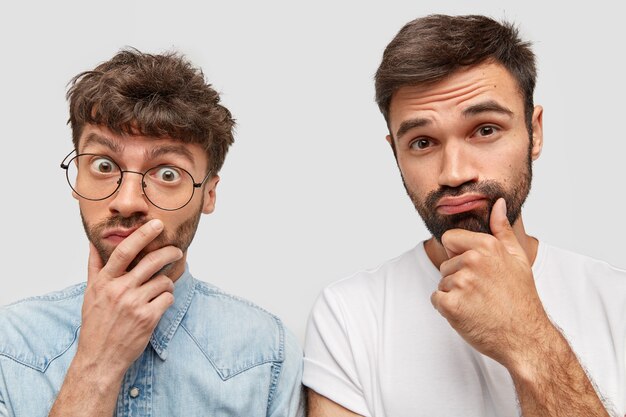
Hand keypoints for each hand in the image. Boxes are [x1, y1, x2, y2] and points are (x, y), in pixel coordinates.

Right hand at [75, 219, 182, 382]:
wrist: (100, 357)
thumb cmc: (96, 324)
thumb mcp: (90, 293)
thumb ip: (94, 266)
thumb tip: (93, 242)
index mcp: (104, 282)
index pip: (124, 251)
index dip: (142, 235)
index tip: (156, 224)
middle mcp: (119, 290)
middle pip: (151, 262)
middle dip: (169, 253)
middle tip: (177, 251)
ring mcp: (134, 304)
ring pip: (163, 281)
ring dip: (166, 284)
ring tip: (160, 290)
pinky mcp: (148, 318)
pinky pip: (168, 298)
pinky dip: (167, 299)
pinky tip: (159, 305)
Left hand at [430, 198, 552, 367]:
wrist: (525, 337)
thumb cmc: (521, 299)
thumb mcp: (517, 258)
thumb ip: (502, 229)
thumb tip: (497, 203)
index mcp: (486, 246)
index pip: (450, 240)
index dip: (459, 255)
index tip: (477, 270)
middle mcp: (472, 261)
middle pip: (446, 264)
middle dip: (458, 278)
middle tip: (483, 293)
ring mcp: (461, 283)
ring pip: (442, 283)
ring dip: (455, 295)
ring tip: (479, 304)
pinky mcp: (451, 305)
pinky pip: (436, 300)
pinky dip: (448, 309)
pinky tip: (469, 314)